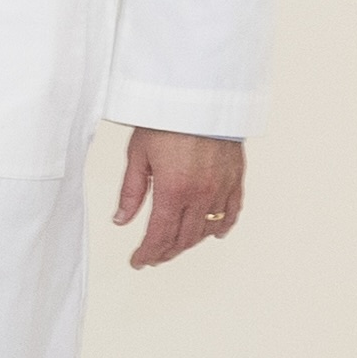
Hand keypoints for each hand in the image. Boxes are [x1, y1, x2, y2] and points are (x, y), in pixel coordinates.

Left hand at [116, 128, 244, 268]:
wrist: (201, 96)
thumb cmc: (166, 119)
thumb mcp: (138, 155)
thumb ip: (132, 192)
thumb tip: (121, 221)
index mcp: (173, 190)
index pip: (160, 235)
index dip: (148, 253)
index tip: (139, 261)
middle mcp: (200, 194)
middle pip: (184, 238)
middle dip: (166, 251)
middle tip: (153, 256)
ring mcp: (221, 188)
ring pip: (206, 229)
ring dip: (190, 242)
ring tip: (174, 246)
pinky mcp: (235, 179)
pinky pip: (231, 212)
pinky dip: (221, 227)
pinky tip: (213, 234)